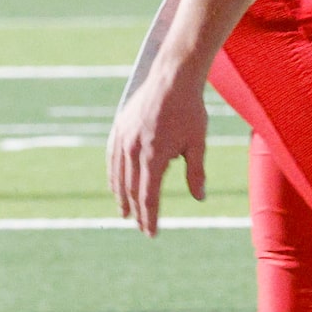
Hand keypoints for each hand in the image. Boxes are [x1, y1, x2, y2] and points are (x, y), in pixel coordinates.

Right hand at [108, 63, 208, 235]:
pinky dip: (113, 176)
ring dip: (121, 197)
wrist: (172, 79)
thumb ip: (196, 173)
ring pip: (118, 176)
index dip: (150, 217)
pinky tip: (116, 185)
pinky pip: (111, 159)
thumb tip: (200, 198)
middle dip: (137, 212)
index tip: (152, 233)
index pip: (149, 196)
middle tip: (141, 227)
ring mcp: (123, 139)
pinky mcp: (118, 129)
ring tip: (125, 213)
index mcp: (154, 155)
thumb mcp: (197, 143)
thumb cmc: (190, 111)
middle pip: (132, 190)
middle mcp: (133, 150)